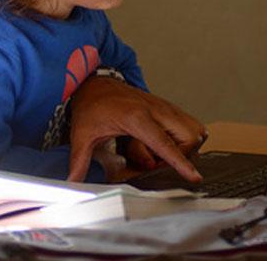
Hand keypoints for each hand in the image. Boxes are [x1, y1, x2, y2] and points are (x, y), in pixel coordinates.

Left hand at [66, 76, 206, 182]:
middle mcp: (154, 109)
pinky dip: (180, 137)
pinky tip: (160, 143)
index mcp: (136, 117)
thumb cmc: (91, 105)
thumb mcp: (82, 135)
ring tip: (160, 153)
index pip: (164, 143)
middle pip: (189, 135)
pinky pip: (186, 123)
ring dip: (184, 146)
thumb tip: (73, 182)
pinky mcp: (165, 106)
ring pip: (193, 128)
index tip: (193, 176)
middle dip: (184, 155)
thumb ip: (79, 161)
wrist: (94, 82)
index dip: (179, 162)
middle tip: (160, 163)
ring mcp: (162, 106)